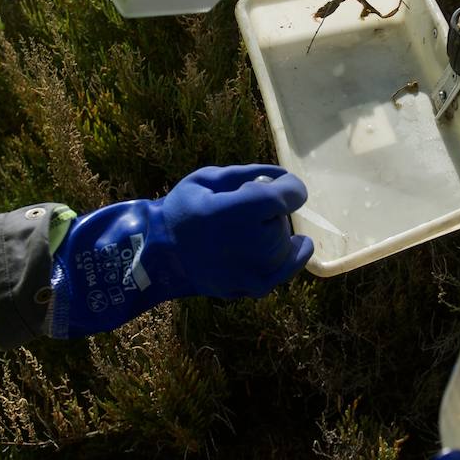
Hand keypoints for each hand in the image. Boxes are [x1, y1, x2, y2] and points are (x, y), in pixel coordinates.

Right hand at [46, 164, 312, 337]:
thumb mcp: (208, 178)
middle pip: (283, 219)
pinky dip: (292, 258)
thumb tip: (281, 175)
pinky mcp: (252, 286)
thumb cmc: (181, 210)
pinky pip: (283, 270)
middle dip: (272, 210)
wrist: (159, 255)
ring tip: (249, 229)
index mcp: (243, 209)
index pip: (291, 194)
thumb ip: (248, 174)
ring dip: (276, 232)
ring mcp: (256, 268)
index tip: (280, 184)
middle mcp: (256, 241)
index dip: (288, 186)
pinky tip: (300, 246)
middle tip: (245, 210)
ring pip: (285, 244)